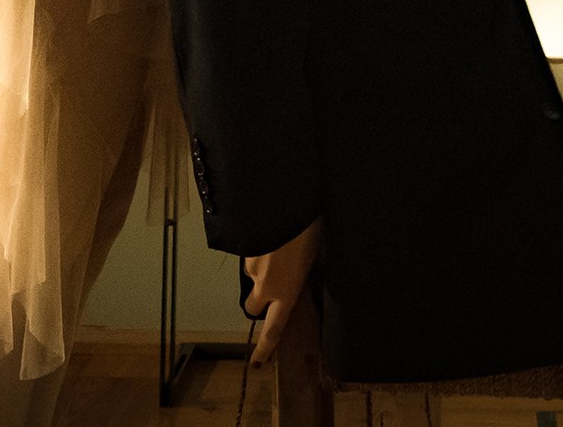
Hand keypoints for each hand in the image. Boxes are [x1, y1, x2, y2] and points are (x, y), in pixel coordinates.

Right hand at [243, 218, 321, 365]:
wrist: (281, 201)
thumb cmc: (307, 228)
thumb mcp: (320, 250)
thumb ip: (313, 266)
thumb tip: (315, 265)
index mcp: (287, 291)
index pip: (274, 328)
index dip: (265, 347)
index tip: (257, 362)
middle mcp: (265, 285)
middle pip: (252, 306)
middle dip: (258, 301)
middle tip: (272, 284)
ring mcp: (251, 266)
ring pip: (252, 275)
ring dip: (262, 268)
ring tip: (280, 244)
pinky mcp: (242, 249)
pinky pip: (250, 255)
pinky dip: (258, 249)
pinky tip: (271, 234)